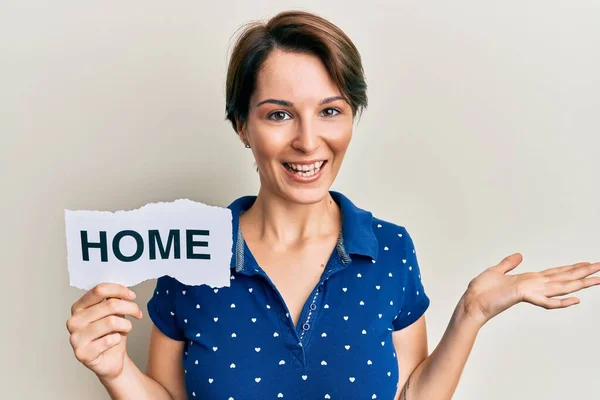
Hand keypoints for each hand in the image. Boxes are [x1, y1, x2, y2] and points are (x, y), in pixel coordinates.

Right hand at [66, 283, 142, 381]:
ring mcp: (76, 338)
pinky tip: (115, 342)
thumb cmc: (111, 334)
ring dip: (126, 325)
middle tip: (138, 313)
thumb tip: (123, 290)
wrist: (111, 360)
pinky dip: (118, 339)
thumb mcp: (113, 313)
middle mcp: (73, 321)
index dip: (119, 290)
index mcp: (78, 307)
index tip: (132, 296)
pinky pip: (110, 340)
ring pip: (112, 322)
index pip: (99, 290)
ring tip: (126, 329)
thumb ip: (113, 300)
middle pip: (109, 305)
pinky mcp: (82, 353)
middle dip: (130, 308)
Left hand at [461, 253, 599, 326]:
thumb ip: (509, 263)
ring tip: (598, 278)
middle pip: (565, 278)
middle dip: (584, 272)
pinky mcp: (524, 296)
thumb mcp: (496, 270)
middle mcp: (534, 285)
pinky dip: (561, 301)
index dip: (571, 268)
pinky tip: (576, 299)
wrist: (471, 302)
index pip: (556, 272)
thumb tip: (520, 255)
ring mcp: (531, 291)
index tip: (586, 262)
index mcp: (530, 280)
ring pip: (562, 287)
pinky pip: (547, 301)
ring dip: (580, 282)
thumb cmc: (482, 290)